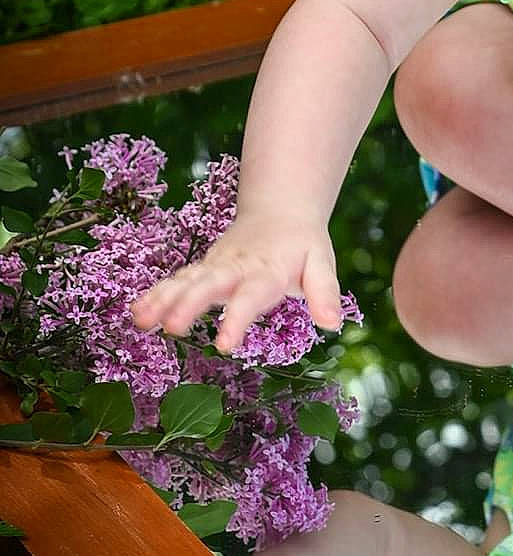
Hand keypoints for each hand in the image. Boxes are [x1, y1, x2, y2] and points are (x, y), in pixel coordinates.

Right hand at [130, 213, 341, 355]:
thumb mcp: (321, 263)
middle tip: (170, 327)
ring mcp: (215, 267)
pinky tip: (137, 313)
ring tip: (140, 320)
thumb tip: (332, 322)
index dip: (237, 319)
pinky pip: (178, 281)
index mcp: (266, 271)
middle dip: (188, 305)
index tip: (225, 344)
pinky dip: (156, 294)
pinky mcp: (203, 269)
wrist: (280, 211)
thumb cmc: (302, 245)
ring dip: (162, 299)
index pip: (251, 296)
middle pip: (209, 285)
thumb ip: (324, 292)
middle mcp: (235, 267)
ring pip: (186, 281)